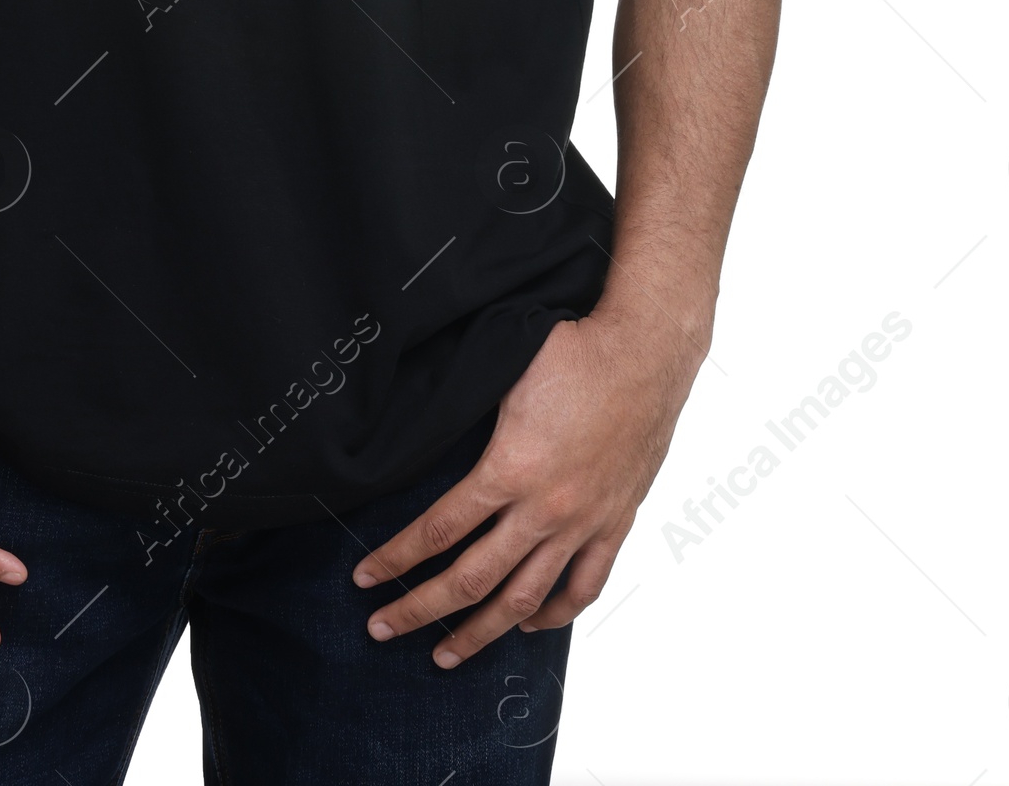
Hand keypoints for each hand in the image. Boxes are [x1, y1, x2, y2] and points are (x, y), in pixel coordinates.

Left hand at [352, 307, 704, 666]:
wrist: (645, 354)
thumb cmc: (570, 353)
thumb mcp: (502, 376)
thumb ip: (467, 419)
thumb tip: (419, 430)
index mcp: (510, 470)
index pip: (439, 530)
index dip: (396, 558)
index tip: (363, 577)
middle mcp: (545, 509)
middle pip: (471, 579)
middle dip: (419, 609)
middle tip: (381, 629)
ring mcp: (583, 523)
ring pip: (525, 601)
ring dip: (481, 633)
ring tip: (446, 656)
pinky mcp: (614, 524)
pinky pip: (583, 587)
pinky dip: (554, 615)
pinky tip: (528, 626)